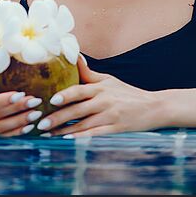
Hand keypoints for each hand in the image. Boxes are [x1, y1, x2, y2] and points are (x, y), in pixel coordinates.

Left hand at [34, 54, 166, 137]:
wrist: (155, 107)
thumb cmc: (128, 93)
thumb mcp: (109, 80)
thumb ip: (88, 72)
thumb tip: (73, 55)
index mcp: (100, 88)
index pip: (78, 90)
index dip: (64, 95)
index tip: (50, 100)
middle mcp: (104, 101)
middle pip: (77, 110)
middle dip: (57, 118)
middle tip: (40, 124)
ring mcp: (111, 116)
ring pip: (83, 125)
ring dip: (64, 131)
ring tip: (47, 135)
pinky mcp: (117, 129)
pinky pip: (95, 135)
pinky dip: (81, 138)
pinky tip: (68, 141)